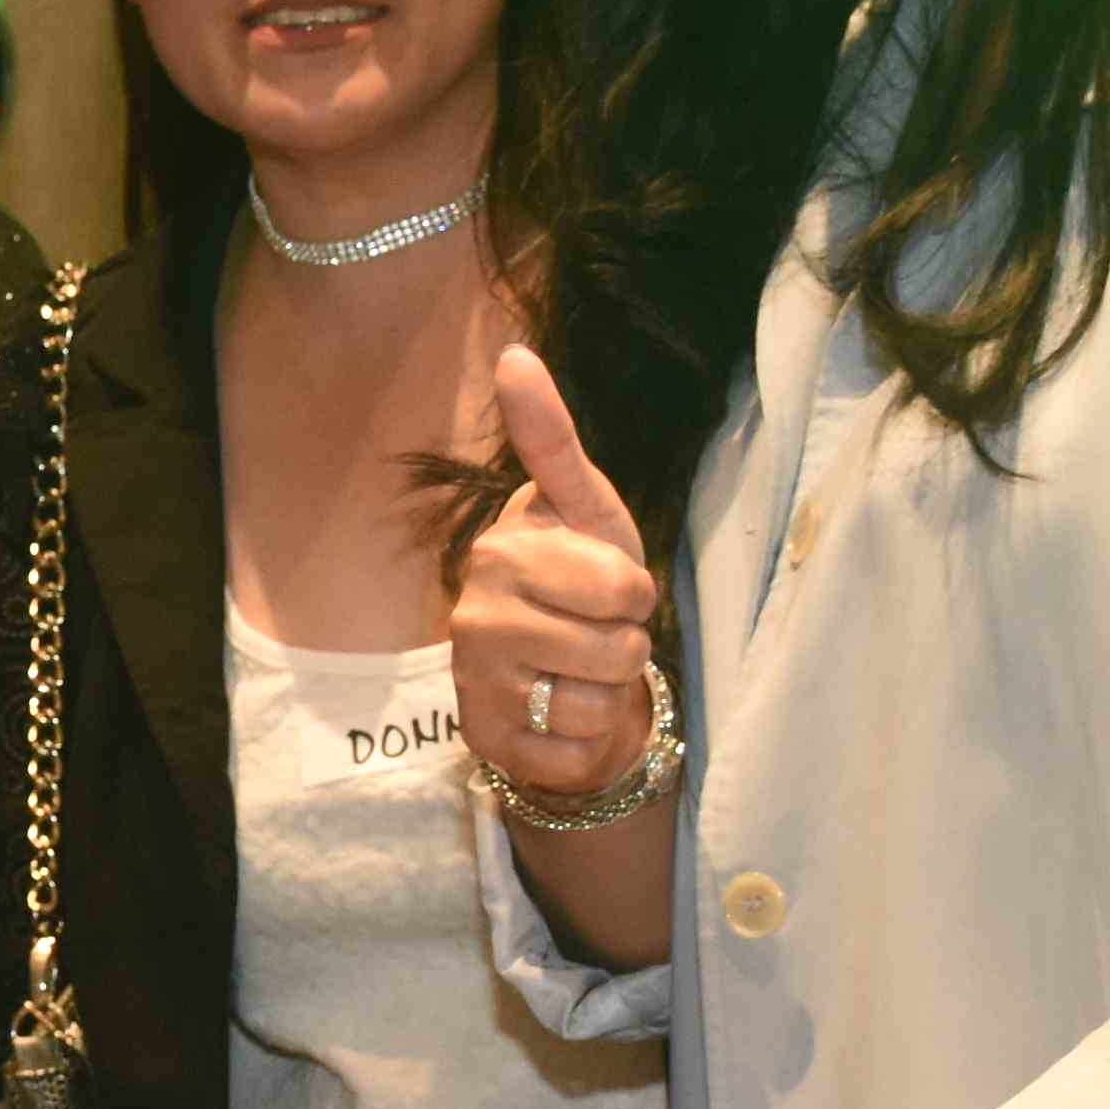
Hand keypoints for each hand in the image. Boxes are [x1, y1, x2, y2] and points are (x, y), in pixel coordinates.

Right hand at [452, 347, 667, 797]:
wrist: (551, 672)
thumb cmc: (578, 581)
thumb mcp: (585, 509)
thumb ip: (552, 440)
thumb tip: (514, 353)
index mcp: (503, 552)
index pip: (620, 585)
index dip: (635, 592)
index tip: (611, 585)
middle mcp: (474, 617)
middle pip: (615, 652)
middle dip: (626, 649)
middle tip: (596, 635)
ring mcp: (475, 684)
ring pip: (593, 707)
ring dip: (603, 697)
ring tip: (576, 674)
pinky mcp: (485, 744)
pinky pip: (571, 755)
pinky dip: (583, 745)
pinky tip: (559, 719)